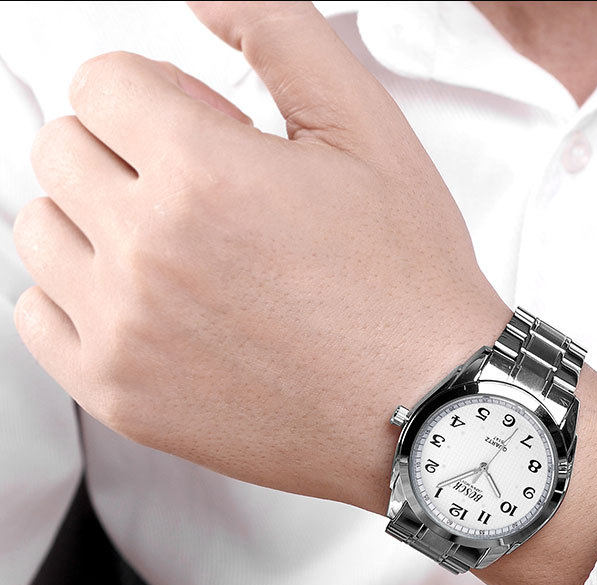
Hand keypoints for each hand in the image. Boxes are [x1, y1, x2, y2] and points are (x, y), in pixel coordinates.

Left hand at [12, 1, 509, 513]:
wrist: (424, 404)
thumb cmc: (406, 288)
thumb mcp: (368, 133)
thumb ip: (280, 34)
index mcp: (202, 176)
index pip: (101, 84)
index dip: (155, 95)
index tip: (194, 128)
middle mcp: (147, 256)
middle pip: (61, 151)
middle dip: (123, 151)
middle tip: (194, 189)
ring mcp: (126, 333)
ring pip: (41, 232)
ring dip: (95, 221)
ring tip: (172, 248)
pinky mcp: (122, 397)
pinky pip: (38, 319)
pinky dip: (76, 298)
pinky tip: (144, 304)